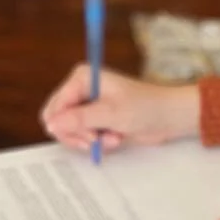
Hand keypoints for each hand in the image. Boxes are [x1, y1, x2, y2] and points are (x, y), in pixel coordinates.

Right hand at [40, 64, 199, 154]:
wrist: (168, 117)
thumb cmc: (144, 108)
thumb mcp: (110, 114)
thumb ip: (79, 119)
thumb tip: (50, 125)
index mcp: (81, 78)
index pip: (56, 107)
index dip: (67, 126)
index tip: (88, 135)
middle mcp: (80, 89)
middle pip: (58, 120)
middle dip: (79, 135)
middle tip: (97, 139)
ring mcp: (87, 105)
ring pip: (70, 132)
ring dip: (91, 140)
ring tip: (112, 137)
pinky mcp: (95, 119)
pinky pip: (83, 137)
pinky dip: (98, 142)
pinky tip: (115, 138)